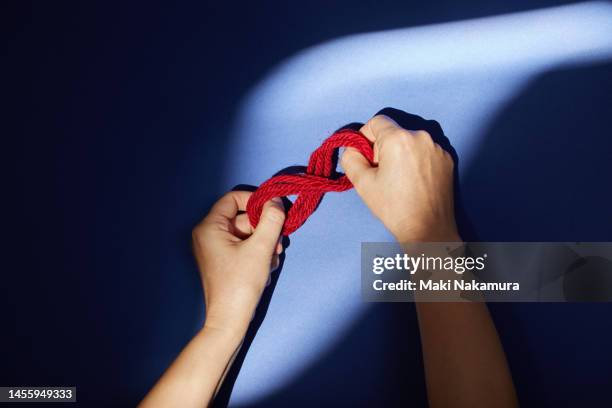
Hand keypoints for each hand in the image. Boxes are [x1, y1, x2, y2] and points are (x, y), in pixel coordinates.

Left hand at [192, 191, 284, 334]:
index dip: (256, 201)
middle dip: (264, 229)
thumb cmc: (241, 283)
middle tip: (279, 242)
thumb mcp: (261, 247)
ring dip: (264, 243)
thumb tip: (276, 201)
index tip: (274, 211)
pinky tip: (265, 268)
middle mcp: (208, 235)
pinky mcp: (223, 262)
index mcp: (209, 227)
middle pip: (243, 218)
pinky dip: (258, 254)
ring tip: (272, 259)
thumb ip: (271, 220)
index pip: (233, 198)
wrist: (230, 321)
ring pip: (247, 234)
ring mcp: (215, 249)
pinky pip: (244, 247)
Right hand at [341, 115, 459, 241]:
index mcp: (399, 138)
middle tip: (381, 173)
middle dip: (384, 148)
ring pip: (410, 141)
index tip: (365, 156)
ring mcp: (438, 147)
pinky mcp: (448, 159)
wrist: (428, 228)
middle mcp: (421, 136)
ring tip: (400, 179)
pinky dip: (417, 160)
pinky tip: (415, 181)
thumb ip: (351, 158)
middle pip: (394, 132)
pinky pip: (426, 151)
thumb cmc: (393, 207)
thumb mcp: (362, 183)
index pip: (377, 122)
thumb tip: (353, 148)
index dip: (365, 137)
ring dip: (401, 153)